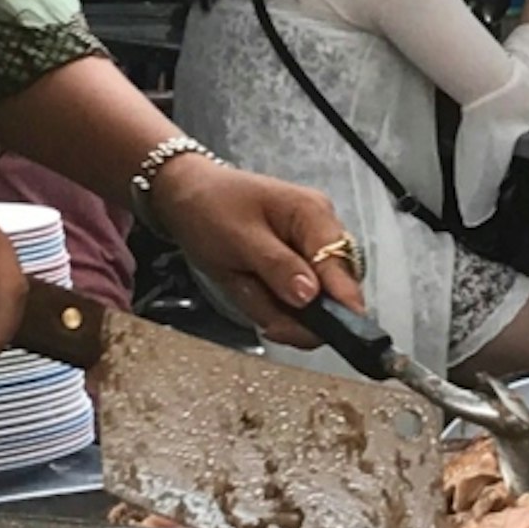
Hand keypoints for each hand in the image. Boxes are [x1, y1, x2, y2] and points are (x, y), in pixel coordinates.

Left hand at [148, 152, 367, 346]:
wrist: (186, 196)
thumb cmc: (209, 206)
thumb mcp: (237, 238)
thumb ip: (276, 266)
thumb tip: (310, 296)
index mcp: (313, 215)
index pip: (342, 266)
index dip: (341, 305)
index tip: (325, 332)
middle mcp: (320, 233)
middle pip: (335, 293)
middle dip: (300, 316)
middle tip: (269, 322)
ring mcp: (309, 252)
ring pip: (315, 305)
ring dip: (281, 312)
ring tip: (248, 292)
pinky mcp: (296, 268)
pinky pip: (295, 303)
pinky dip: (272, 307)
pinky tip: (252, 291)